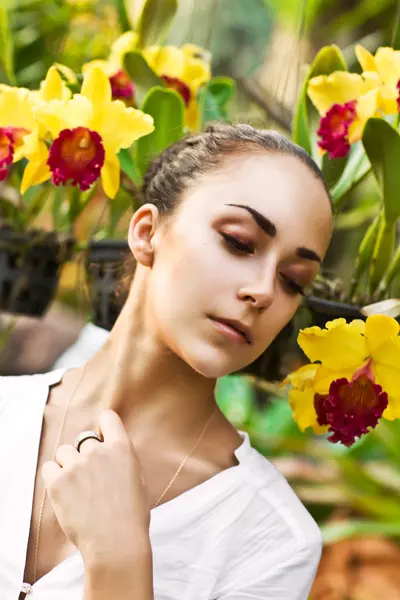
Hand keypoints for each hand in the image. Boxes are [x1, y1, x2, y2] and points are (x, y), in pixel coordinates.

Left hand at [42, 410, 150, 565]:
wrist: (115, 542)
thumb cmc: (131, 515)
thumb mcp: (137, 477)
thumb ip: (121, 458)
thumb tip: (108, 447)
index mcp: (121, 448)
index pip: (107, 417)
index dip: (102, 428)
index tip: (101, 439)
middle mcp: (98, 452)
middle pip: (83, 439)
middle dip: (85, 454)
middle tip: (90, 477)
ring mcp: (76, 466)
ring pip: (63, 452)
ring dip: (68, 465)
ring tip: (77, 487)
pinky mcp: (58, 482)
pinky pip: (48, 468)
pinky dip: (53, 477)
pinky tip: (64, 491)